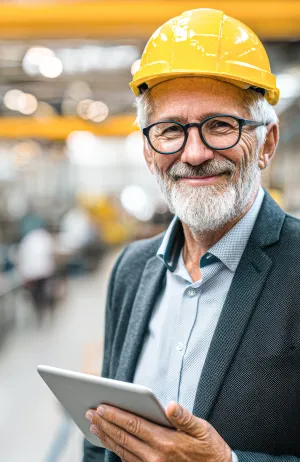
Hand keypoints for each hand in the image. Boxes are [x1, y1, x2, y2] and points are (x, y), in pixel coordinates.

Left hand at [85, 401, 231, 461]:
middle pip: (123, 437)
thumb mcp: (202, 429)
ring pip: (122, 450)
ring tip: (94, 425)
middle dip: (105, 423)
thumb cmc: (210, 449)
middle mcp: (154, 456)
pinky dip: (116, 450)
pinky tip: (111, 442)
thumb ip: (184, 417)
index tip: (101, 406)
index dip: (116, 415)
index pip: (134, 425)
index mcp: (166, 442)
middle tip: (90, 412)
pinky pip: (128, 461)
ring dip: (107, 437)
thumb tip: (170, 406)